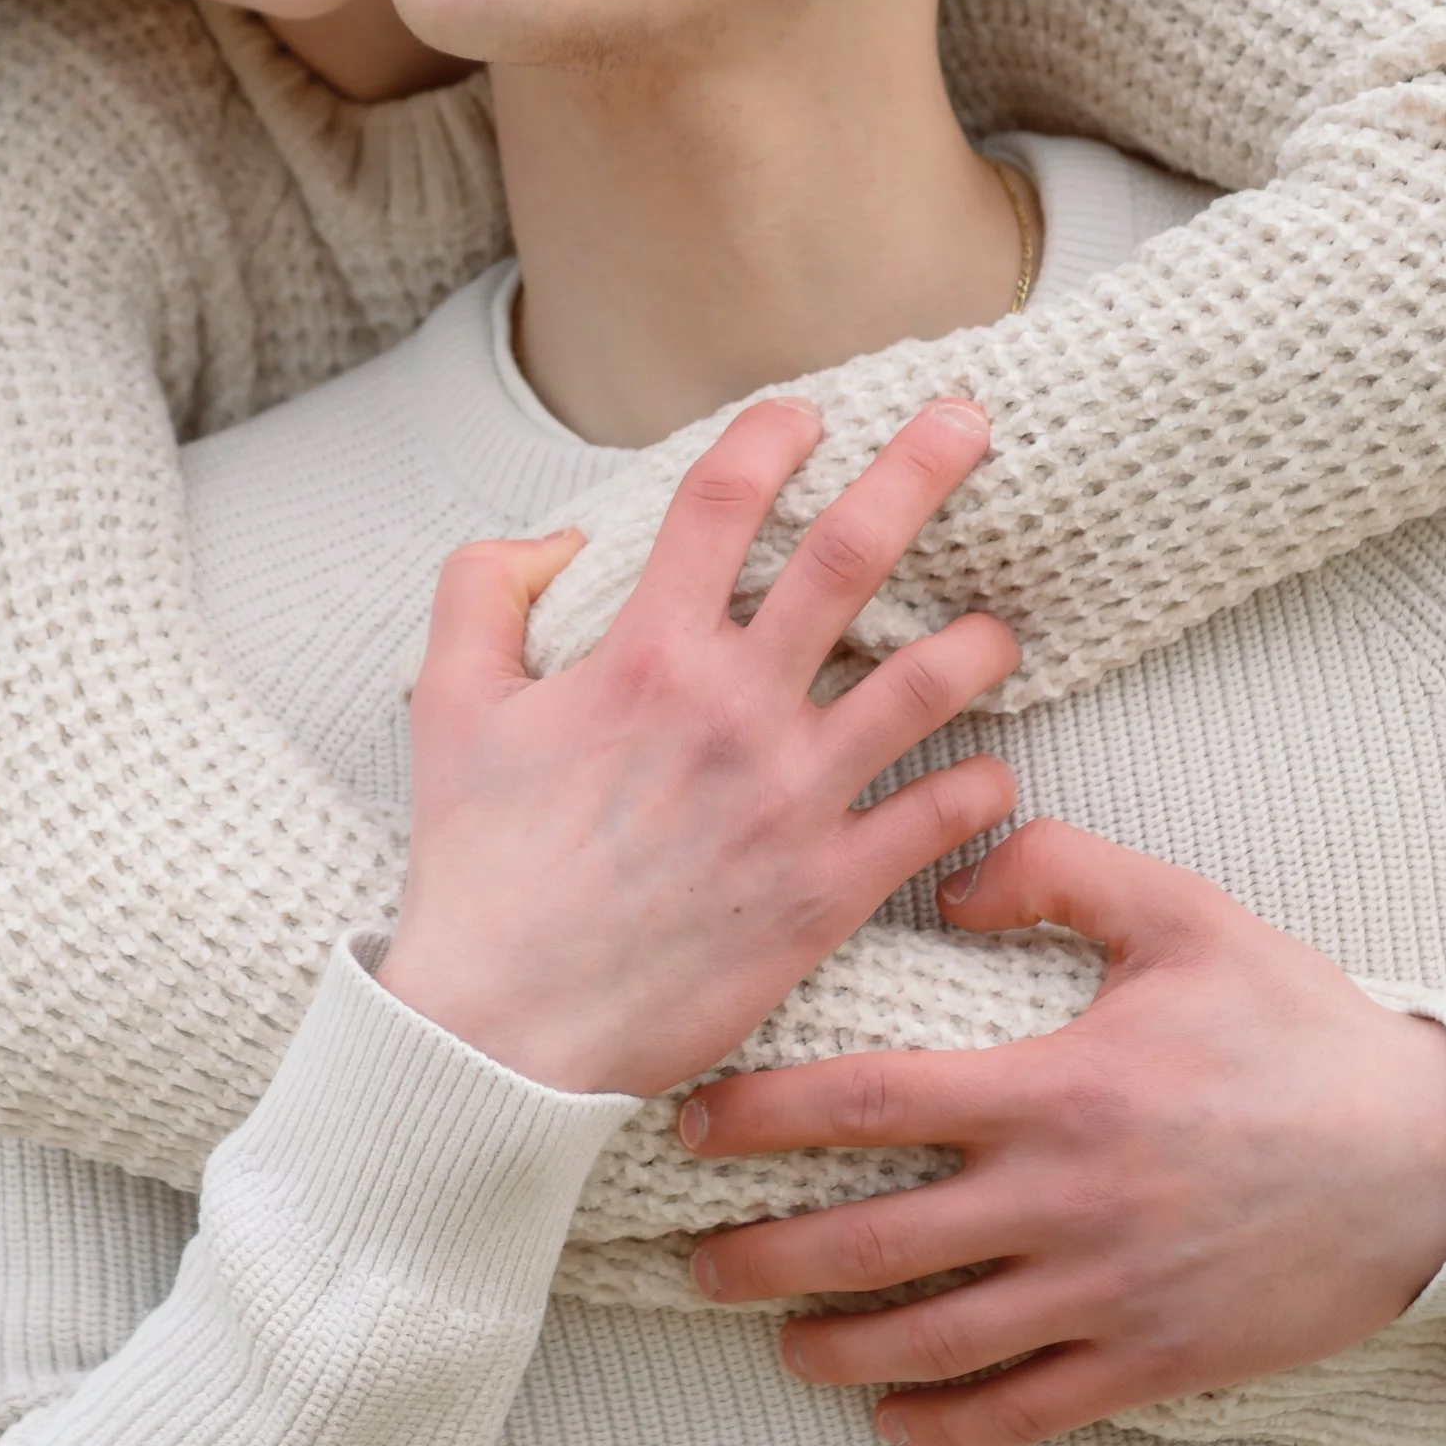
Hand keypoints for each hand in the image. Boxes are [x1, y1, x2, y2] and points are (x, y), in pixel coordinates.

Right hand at [383, 396, 1019, 1094]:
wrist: (505, 1031)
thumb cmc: (478, 866)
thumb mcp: (448, 705)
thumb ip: (483, 591)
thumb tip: (560, 539)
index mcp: (644, 655)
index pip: (722, 501)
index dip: (769, 435)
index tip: (804, 414)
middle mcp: (733, 709)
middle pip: (851, 554)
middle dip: (921, 471)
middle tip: (968, 421)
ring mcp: (794, 797)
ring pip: (931, 682)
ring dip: (979, 641)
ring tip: (998, 627)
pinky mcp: (831, 888)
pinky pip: (944, 814)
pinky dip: (979, 785)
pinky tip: (982, 774)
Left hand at [677, 818, 1445, 1445]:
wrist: (1425, 1160)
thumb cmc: (1293, 1027)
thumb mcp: (1183, 912)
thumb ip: (1059, 868)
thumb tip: (949, 878)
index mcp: (1054, 1089)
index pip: (866, 1104)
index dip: (762, 1117)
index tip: (692, 1123)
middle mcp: (1061, 1203)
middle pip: (871, 1246)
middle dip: (764, 1259)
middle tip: (695, 1259)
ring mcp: (1103, 1293)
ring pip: (934, 1345)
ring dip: (836, 1351)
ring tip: (775, 1341)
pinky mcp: (1150, 1359)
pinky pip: (1027, 1412)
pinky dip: (948, 1426)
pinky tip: (895, 1418)